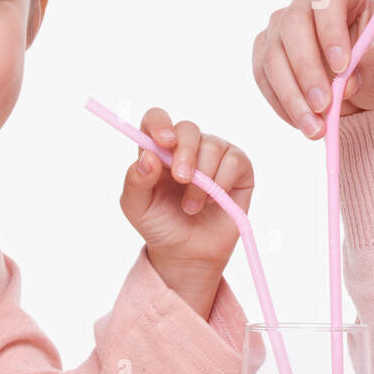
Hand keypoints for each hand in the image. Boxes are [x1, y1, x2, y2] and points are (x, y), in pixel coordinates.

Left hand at [120, 108, 252, 314]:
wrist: (188, 253)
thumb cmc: (161, 225)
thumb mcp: (136, 207)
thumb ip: (135, 180)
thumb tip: (148, 157)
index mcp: (158, 150)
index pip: (157, 119)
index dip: (160, 123)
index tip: (162, 141)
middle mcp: (187, 147)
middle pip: (188, 128)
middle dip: (184, 153)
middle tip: (180, 179)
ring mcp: (214, 154)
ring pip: (212, 145)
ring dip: (202, 180)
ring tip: (191, 205)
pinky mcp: (238, 167)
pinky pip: (234, 160)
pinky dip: (223, 182)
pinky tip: (215, 200)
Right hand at [252, 0, 373, 139]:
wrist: (358, 88)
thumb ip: (372, 68)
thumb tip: (347, 82)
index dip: (332, 30)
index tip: (342, 67)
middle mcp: (307, 0)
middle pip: (293, 24)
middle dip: (307, 70)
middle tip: (324, 106)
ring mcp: (281, 23)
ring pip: (273, 54)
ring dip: (292, 96)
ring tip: (316, 128)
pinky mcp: (264, 49)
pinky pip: (263, 76)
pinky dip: (281, 103)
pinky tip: (302, 122)